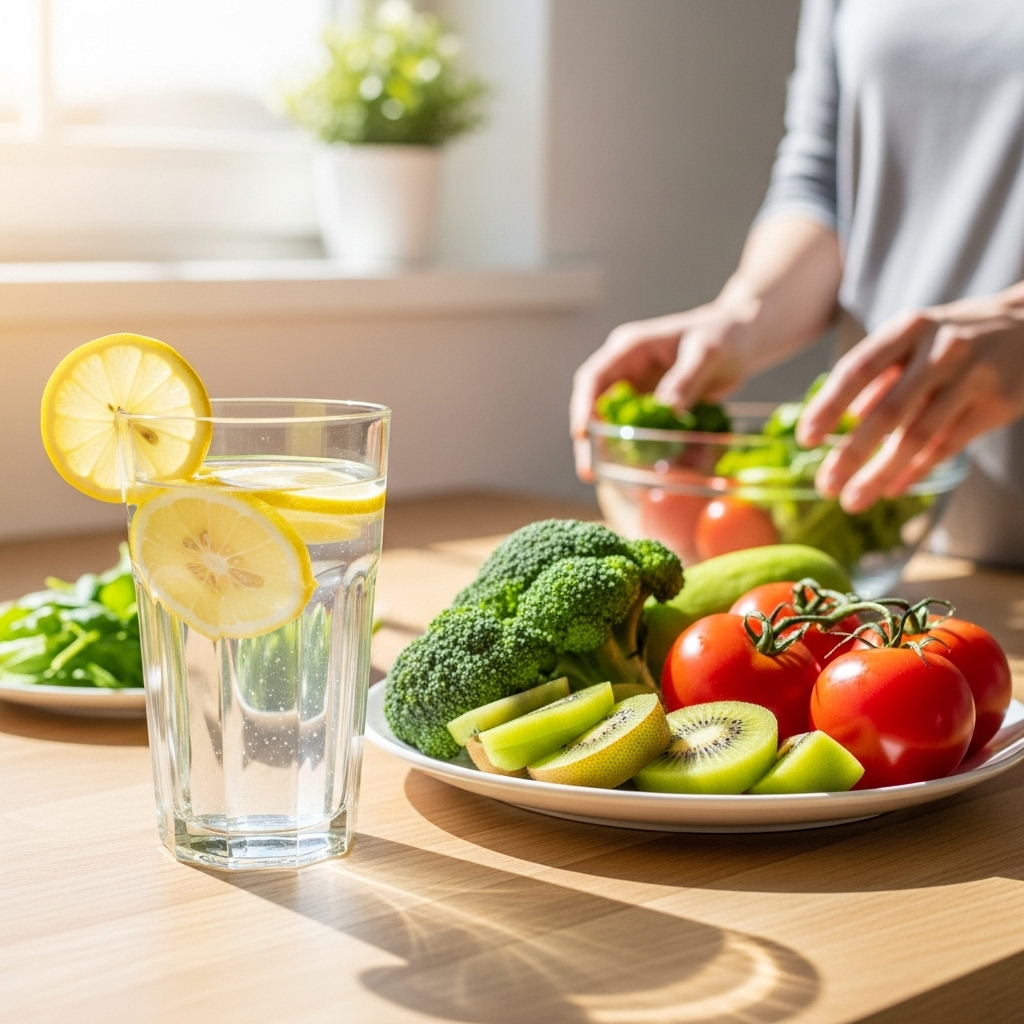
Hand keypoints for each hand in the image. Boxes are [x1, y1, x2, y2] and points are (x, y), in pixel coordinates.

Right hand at [570, 299, 756, 480]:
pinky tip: (657, 471)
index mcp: (630, 349)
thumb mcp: (707, 353)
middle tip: (590, 471)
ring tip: (617, 481)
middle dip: (592, 440)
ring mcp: (641, 391)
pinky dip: (649, 453)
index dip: (582, 406)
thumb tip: (666, 410)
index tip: (581, 434)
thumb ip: (685, 380)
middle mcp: (628, 371)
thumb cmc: (724, 334)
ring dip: (618, 452)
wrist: (743, 339)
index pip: (593, 377)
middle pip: (597, 406)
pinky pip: (645, 434)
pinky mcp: (656, 408)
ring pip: (618, 425)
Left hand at [797, 285, 1023, 511]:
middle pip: (888, 412)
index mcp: (909, 329)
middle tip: (825, 485)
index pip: (858, 370)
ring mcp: (972, 378)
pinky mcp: (997, 404)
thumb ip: (878, 374)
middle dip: (851, 454)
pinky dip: (915, 471)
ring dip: (880, 474)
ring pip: (918, 436)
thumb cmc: (953, 336)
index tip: (805, 438)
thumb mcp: (913, 338)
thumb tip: (844, 418)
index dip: (828, 406)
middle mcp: (940, 350)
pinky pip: (947, 446)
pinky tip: (892, 489)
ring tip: (853, 500)